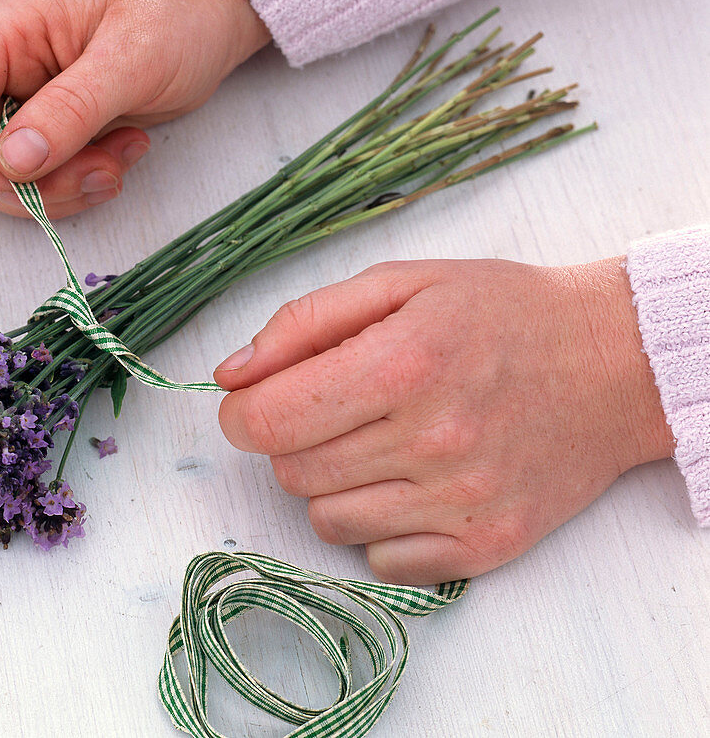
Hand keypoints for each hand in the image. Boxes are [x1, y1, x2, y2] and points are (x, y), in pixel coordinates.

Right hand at [0, 0, 269, 218]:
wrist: (209, 15)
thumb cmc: (176, 16)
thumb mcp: (132, 59)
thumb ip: (71, 109)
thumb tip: (13, 161)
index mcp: (2, 30)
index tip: (27, 185)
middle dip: (31, 186)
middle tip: (100, 173)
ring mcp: (20, 99)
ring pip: (3, 178)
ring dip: (61, 190)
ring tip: (121, 159)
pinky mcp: (47, 128)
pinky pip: (38, 180)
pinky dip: (76, 185)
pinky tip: (121, 156)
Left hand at [214, 257, 674, 584]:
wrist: (612, 363)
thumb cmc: (500, 312)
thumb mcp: (400, 283)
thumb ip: (303, 323)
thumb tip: (230, 375)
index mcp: (403, 364)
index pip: (266, 422)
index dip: (243, 412)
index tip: (256, 401)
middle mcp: (433, 440)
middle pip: (290, 471)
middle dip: (291, 439)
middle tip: (336, 409)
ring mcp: (462, 502)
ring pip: (326, 520)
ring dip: (332, 482)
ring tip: (378, 442)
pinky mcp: (486, 547)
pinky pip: (381, 560)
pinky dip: (378, 525)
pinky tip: (410, 482)